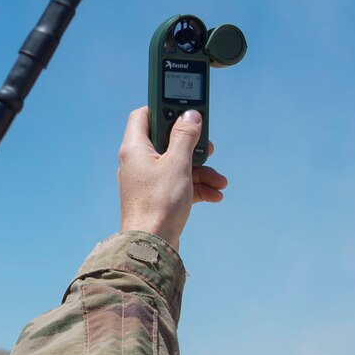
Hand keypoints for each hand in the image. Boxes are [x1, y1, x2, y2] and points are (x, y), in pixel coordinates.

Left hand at [118, 108, 227, 251]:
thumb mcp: (178, 163)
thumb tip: (190, 115)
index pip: (144, 115)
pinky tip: (215, 194)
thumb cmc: (159, 203)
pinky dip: (196, 186)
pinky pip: (179, 184)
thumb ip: (185, 136)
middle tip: (208, 147)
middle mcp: (137, 162)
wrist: (152, 246)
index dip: (164, 108)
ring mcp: (147, 181)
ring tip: (219, 181)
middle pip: (167, 141)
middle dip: (193, 145)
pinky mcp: (157, 197)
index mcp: (135, 148)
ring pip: (177, 164)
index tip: (185, 110)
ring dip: (201, 170)